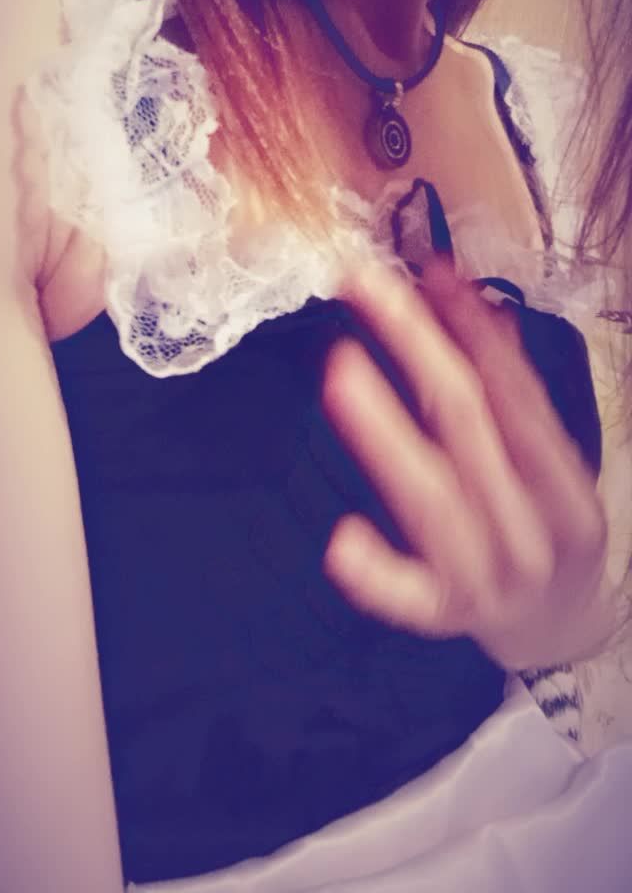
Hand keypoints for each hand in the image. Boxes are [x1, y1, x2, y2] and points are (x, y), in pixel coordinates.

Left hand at [321, 258, 621, 670]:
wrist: (564, 632)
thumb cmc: (546, 528)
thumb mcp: (548, 462)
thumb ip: (517, 393)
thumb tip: (486, 308)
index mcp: (563, 480)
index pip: (516, 392)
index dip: (471, 329)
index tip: (429, 271)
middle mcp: (533, 523)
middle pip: (469, 423)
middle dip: (415, 346)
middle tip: (362, 285)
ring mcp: (491, 574)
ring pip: (436, 497)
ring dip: (387, 430)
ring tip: (341, 370)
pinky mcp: (450, 616)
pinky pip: (414, 598)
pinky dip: (380, 574)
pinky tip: (343, 540)